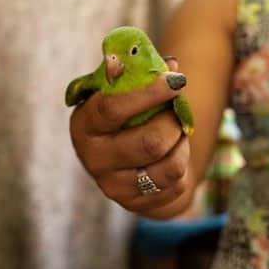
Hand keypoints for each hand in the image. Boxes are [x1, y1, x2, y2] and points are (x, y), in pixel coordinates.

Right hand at [69, 60, 190, 213]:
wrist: (126, 161)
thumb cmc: (125, 117)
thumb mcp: (122, 93)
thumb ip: (140, 76)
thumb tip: (172, 64)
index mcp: (84, 123)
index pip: (113, 108)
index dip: (149, 92)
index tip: (175, 80)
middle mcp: (93, 158)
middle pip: (150, 142)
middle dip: (173, 123)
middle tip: (177, 111)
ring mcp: (113, 186)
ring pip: (169, 166)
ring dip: (182, 144)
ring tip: (177, 133)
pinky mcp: (134, 204)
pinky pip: (176, 185)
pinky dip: (183, 166)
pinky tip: (172, 155)